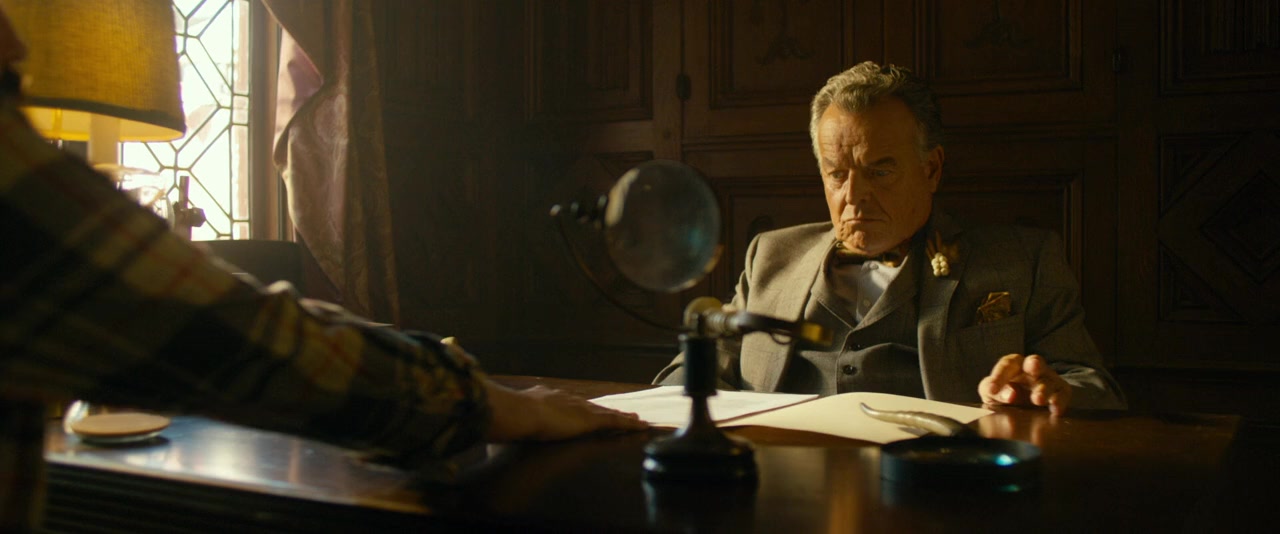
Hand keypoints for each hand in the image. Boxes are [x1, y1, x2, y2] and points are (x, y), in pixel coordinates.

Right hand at [483, 381, 648, 441]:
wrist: (518, 413)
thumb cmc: (508, 420)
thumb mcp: (508, 424)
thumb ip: (506, 429)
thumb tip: (489, 440)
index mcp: (544, 398)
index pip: (566, 403)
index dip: (577, 408)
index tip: (584, 410)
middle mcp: (565, 399)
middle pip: (590, 406)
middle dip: (604, 411)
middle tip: (619, 414)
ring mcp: (579, 408)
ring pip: (607, 414)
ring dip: (622, 418)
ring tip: (636, 421)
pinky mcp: (589, 420)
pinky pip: (615, 423)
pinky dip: (629, 425)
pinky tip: (641, 427)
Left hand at [978, 354, 1071, 415]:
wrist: (1021, 409)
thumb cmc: (1003, 394)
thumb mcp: (991, 393)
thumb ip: (994, 392)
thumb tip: (1010, 395)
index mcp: (1013, 365)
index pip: (1007, 364)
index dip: (999, 376)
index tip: (992, 389)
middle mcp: (1032, 369)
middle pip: (1035, 362)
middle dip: (1034, 364)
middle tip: (1033, 368)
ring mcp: (1048, 379)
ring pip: (1049, 381)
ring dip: (1044, 389)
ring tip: (1038, 400)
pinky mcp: (1060, 391)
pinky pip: (1063, 394)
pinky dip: (1060, 401)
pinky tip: (1055, 410)